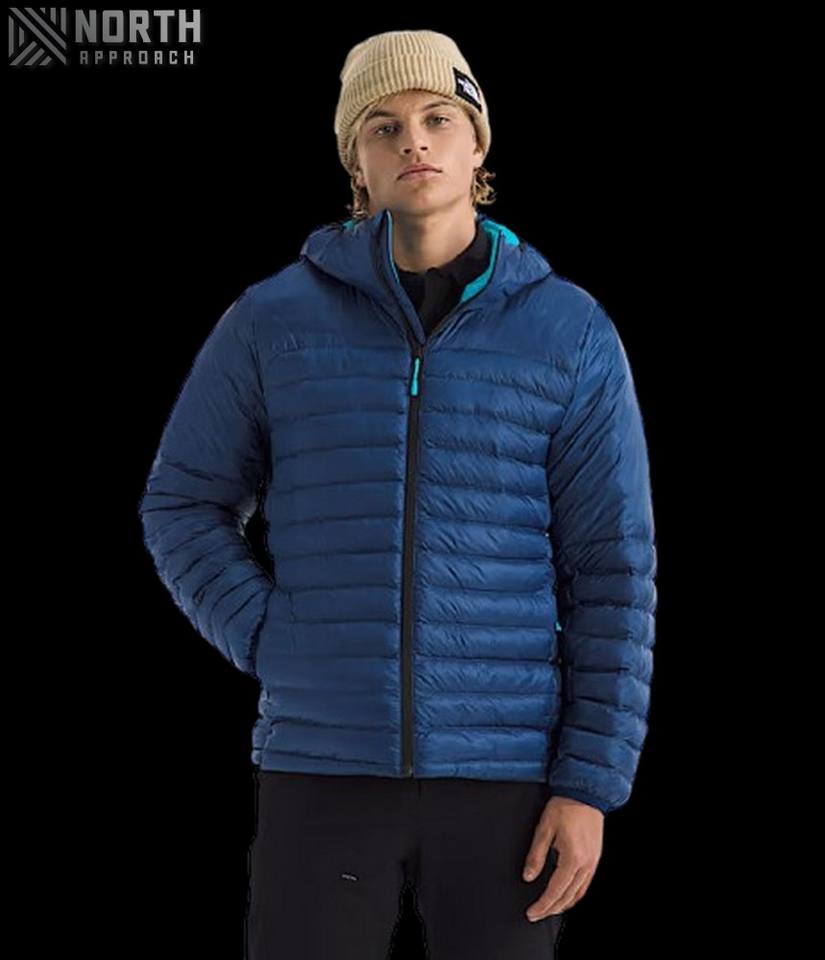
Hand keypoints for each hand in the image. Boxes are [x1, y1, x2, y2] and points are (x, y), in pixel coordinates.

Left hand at [522, 795, 603, 921]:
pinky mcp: (595, 857)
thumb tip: (528, 876)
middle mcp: (586, 864)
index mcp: (572, 858)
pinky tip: (567, 894)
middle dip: (551, 909)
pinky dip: (575, 894)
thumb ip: (536, 855)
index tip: (531, 913)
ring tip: (550, 908)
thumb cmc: (565, 806)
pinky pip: (586, 884)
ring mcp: (593, 862)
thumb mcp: (544, 828)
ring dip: (564, 904)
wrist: (585, 792)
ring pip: (579, 893)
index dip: (542, 905)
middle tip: (537, 914)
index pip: (555, 891)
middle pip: (568, 897)